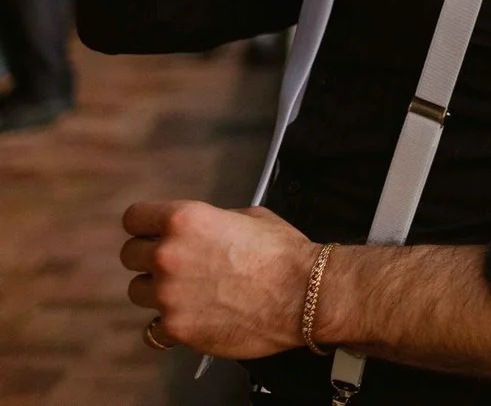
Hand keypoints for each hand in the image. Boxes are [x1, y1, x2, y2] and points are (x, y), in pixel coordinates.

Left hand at [122, 199, 316, 358]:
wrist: (306, 294)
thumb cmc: (285, 253)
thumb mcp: (250, 217)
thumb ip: (213, 222)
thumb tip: (199, 233)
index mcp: (185, 221)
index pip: (134, 218)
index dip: (145, 225)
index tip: (153, 233)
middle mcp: (168, 255)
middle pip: (129, 255)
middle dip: (149, 258)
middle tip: (176, 265)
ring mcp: (168, 295)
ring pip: (137, 291)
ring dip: (157, 290)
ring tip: (187, 293)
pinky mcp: (176, 328)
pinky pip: (154, 327)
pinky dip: (171, 324)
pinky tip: (193, 317)